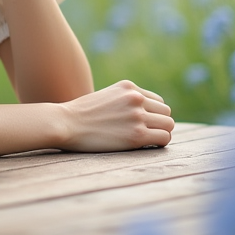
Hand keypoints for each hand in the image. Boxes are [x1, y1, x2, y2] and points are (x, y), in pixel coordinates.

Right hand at [57, 80, 173, 152]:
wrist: (65, 123)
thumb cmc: (81, 114)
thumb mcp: (105, 97)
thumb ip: (124, 101)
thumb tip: (139, 115)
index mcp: (128, 87)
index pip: (157, 101)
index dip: (152, 115)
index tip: (141, 125)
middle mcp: (136, 98)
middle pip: (166, 112)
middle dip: (158, 124)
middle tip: (145, 135)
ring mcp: (137, 116)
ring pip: (169, 125)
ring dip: (160, 134)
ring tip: (146, 141)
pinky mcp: (137, 135)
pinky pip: (164, 138)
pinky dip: (158, 144)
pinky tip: (145, 147)